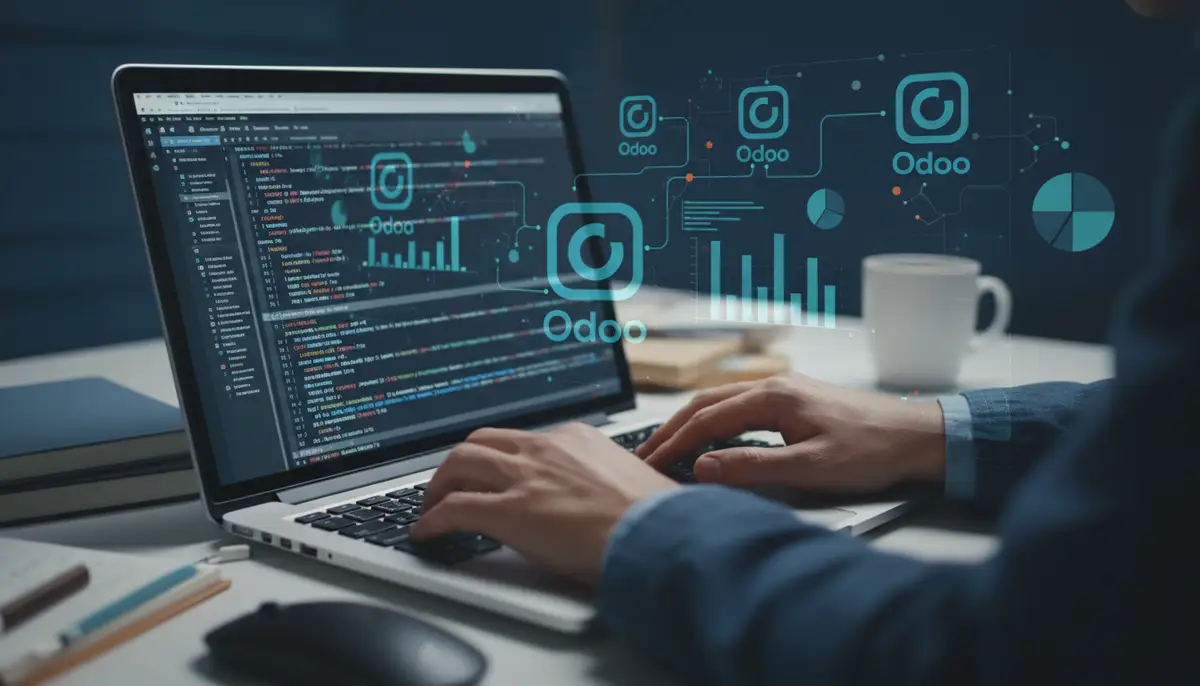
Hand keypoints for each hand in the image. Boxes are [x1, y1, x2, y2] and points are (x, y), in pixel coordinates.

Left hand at [412, 423, 678, 583]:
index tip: (493, 473)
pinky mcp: (508, 511)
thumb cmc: (652, 518)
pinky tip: (426, 533)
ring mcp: (524, 477)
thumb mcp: (626, 483)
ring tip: (430, 506)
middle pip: (480, 442)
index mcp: (575, 438)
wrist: (657, 534)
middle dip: (459, 463)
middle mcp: (544, 449)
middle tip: (450, 484)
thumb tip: (598, 500)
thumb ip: (600, 481)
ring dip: (438, 485)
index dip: (499, 458)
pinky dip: (432, 520)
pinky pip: (454, 509)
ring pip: (459, 463)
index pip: (521, 440)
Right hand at [637, 374, 945, 492]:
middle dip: (671, 430)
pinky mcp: (795, 400)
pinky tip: (711, 437)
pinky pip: (739, 405)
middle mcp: (774, 385)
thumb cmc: (872, 451)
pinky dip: (713, 420)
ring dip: (690, 423)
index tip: (649, 465)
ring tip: (668, 448)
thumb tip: (704, 467)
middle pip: (705, 403)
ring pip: (720, 401)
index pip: (705, 420)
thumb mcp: (810, 468)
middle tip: (646, 456)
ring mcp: (785, 389)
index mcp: (773, 397)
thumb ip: (753, 467)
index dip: (673, 444)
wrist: (918, 437)